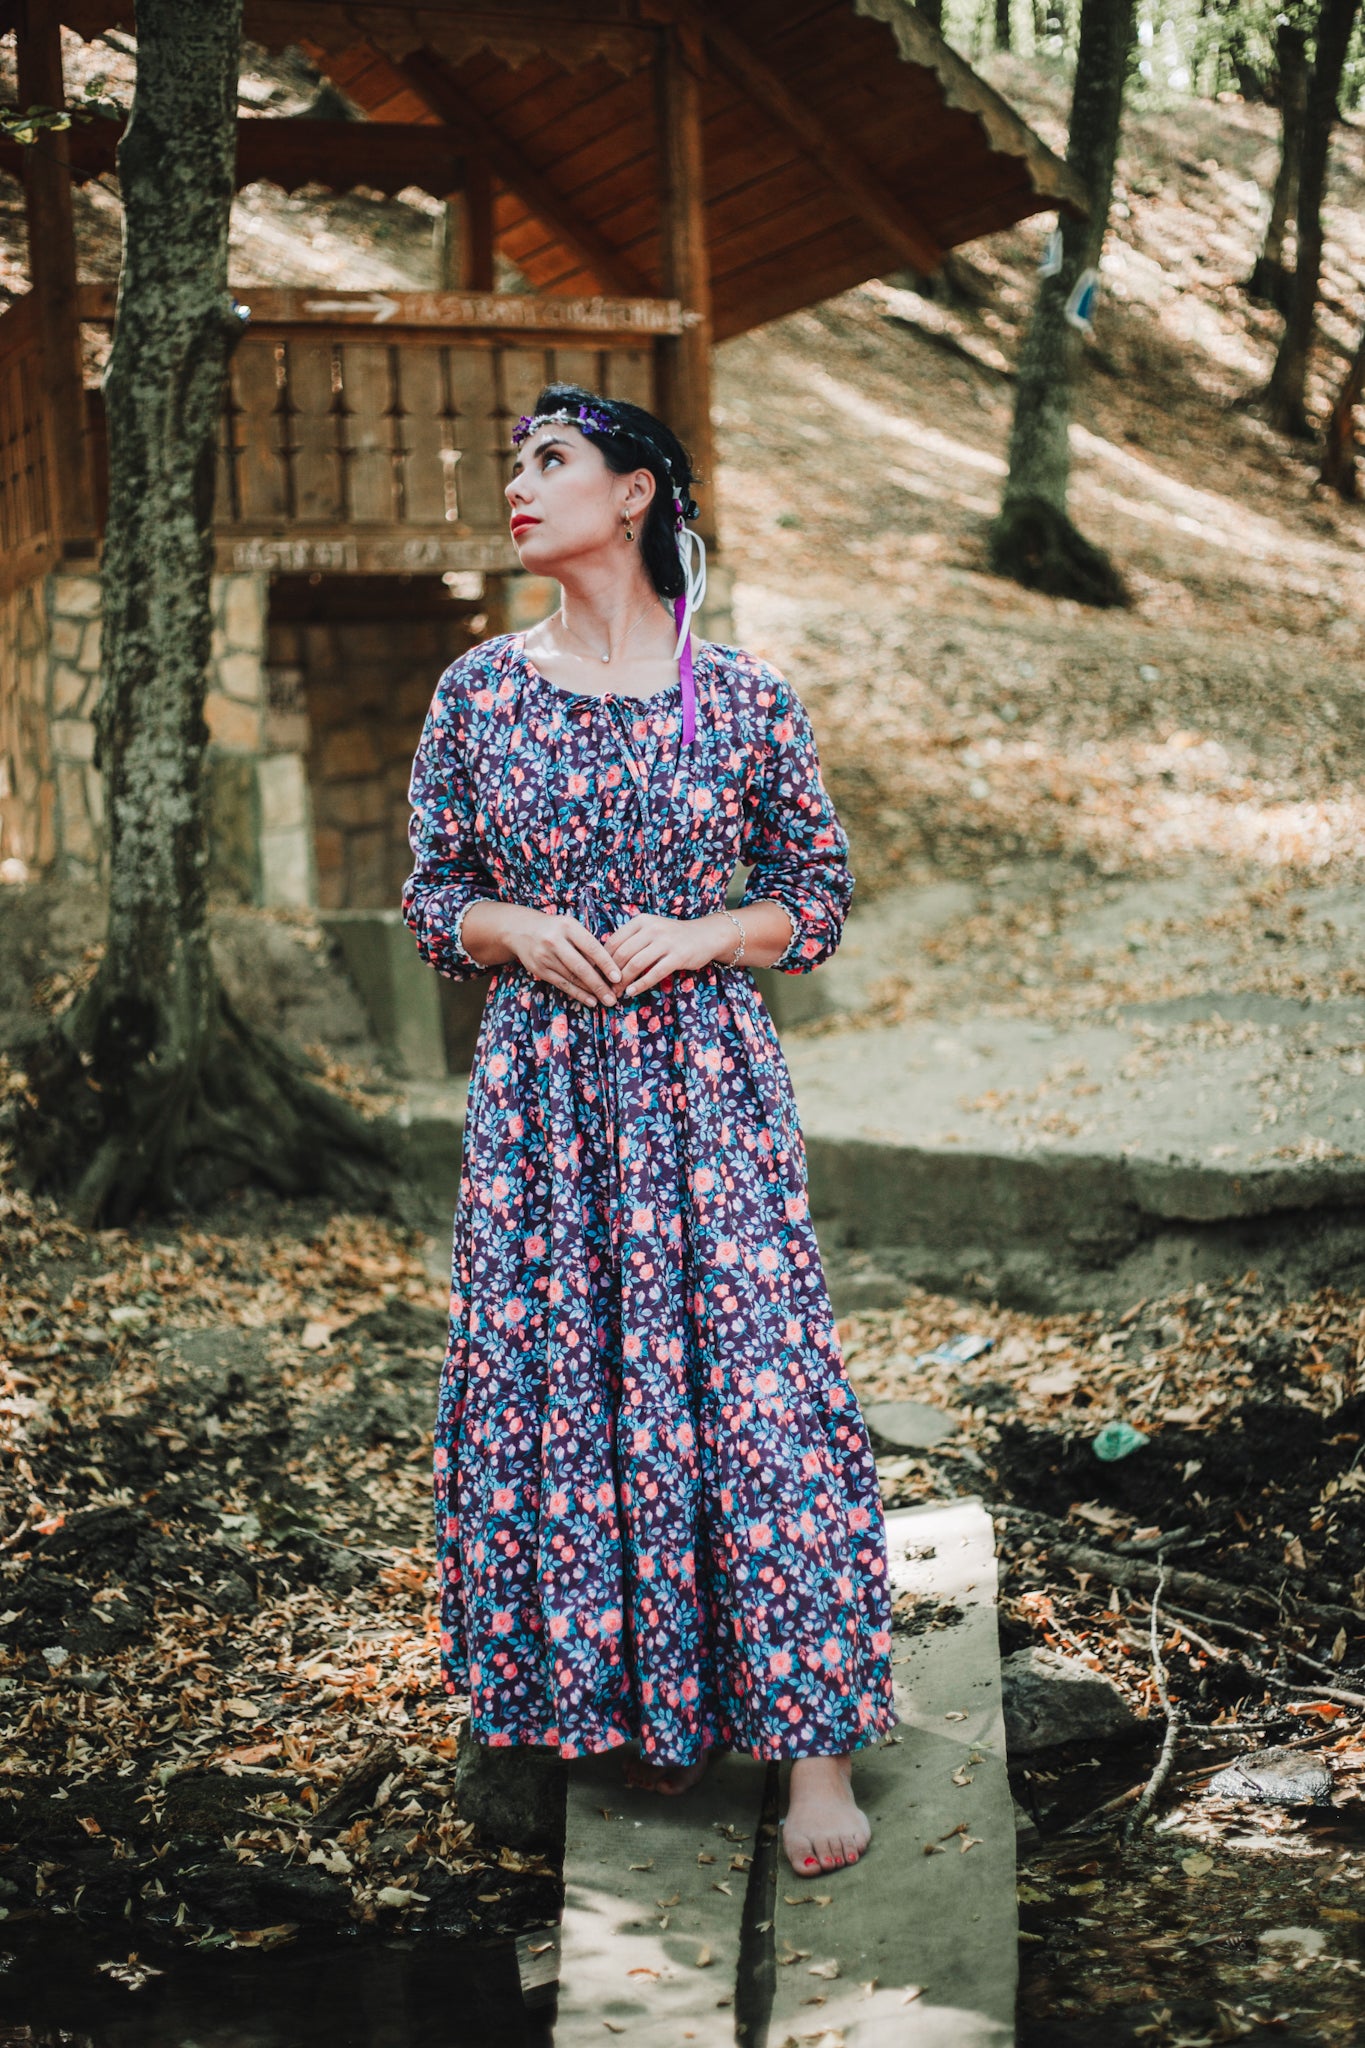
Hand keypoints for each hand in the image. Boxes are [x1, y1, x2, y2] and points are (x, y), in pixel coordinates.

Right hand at [507, 908, 623, 1007]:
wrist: (519, 929)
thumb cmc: (554, 928)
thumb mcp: (570, 927)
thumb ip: (587, 942)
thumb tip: (609, 966)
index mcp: (568, 926)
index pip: (592, 947)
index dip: (606, 964)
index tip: (618, 977)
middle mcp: (555, 941)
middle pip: (581, 967)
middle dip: (599, 984)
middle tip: (613, 997)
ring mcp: (545, 956)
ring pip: (572, 978)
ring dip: (590, 992)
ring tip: (605, 1000)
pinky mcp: (539, 969)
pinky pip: (562, 984)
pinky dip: (577, 993)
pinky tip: (590, 1000)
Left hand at [604, 913, 733, 997]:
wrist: (705, 935)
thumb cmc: (672, 936)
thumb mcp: (651, 930)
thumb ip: (631, 940)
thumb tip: (604, 960)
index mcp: (641, 921)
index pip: (614, 941)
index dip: (602, 960)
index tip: (597, 974)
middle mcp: (652, 928)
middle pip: (623, 954)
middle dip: (611, 974)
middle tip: (605, 987)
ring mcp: (666, 942)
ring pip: (636, 964)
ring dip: (623, 981)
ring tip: (617, 992)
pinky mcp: (678, 956)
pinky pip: (654, 973)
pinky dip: (640, 985)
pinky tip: (632, 992)